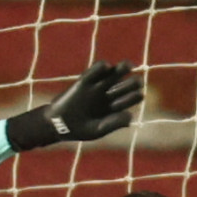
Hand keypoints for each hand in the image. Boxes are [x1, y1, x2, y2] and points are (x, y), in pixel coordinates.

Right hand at [6, 61, 144, 149]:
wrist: (57, 124)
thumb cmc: (78, 130)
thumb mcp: (97, 130)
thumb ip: (113, 124)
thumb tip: (130, 116)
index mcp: (113, 109)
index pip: (129, 99)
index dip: (135, 96)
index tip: (140, 94)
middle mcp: (107, 96)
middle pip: (124, 86)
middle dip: (131, 83)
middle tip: (137, 81)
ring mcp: (96, 88)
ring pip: (112, 75)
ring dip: (121, 69)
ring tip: (127, 65)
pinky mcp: (84, 82)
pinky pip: (94, 71)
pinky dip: (100, 67)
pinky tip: (106, 66)